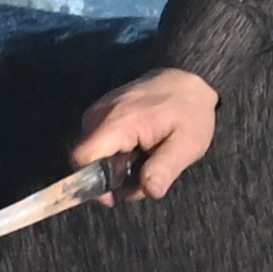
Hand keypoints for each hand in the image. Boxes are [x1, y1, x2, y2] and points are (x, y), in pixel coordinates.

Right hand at [74, 66, 218, 198]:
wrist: (189, 78)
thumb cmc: (190, 112)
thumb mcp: (187, 145)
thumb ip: (165, 169)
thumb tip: (150, 192)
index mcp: (118, 122)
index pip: (82, 158)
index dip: (93, 183)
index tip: (117, 192)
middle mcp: (100, 114)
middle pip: (87, 160)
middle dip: (111, 178)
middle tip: (144, 176)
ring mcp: (99, 110)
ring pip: (93, 153)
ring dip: (115, 166)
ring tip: (145, 159)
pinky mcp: (102, 110)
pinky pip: (98, 141)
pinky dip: (115, 152)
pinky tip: (138, 148)